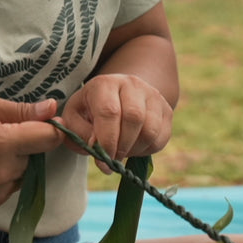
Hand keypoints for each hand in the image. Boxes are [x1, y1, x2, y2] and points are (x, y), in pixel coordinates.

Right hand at [0, 93, 60, 214]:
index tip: (41, 121)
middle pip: (34, 156)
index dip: (50, 127)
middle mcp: (4, 174)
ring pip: (22, 174)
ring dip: (12, 163)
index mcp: (3, 144)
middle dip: (23, 145)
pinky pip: (8, 188)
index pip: (49, 138)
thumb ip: (20, 109)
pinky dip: (0, 178)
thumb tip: (53, 108)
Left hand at [58, 73, 172, 173]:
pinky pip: (161, 137)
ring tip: (122, 151)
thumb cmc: (91, 110)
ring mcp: (153, 96)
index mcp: (105, 84)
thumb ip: (80, 134)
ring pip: (150, 130)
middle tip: (113, 158)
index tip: (103, 158)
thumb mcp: (75, 118)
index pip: (109, 111)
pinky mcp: (166, 109)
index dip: (107, 140)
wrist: (119, 96)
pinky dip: (147, 149)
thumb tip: (97, 149)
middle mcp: (132, 84)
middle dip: (122, 146)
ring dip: (135, 149)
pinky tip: (134, 147)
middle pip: (134, 118)